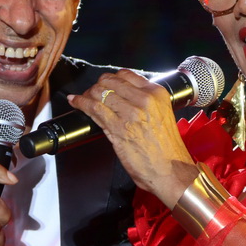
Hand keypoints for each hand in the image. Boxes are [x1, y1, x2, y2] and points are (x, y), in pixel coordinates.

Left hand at [67, 70, 198, 207]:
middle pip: (110, 81)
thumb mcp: (162, 115)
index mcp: (157, 94)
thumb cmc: (167, 149)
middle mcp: (144, 100)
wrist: (170, 170)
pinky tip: (75, 102)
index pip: (126, 74)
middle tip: (92, 93)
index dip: (111, 78)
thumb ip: (145, 104)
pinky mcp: (118, 128)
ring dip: (87, 95)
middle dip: (97, 86)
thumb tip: (124, 98)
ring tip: (82, 99)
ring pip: (100, 93)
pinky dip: (81, 103)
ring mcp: (131, 113)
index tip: (106, 84)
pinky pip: (94, 108)